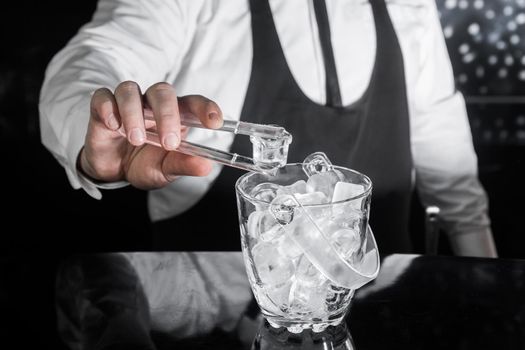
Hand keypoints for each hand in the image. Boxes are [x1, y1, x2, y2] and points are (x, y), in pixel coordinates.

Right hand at [79, 81, 222, 188]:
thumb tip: (205, 166)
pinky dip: (108, 108)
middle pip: (162, 91)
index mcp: (175, 116)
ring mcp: (127, 104)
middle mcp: (152, 105)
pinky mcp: (103, 109)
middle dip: (167, 114)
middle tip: (168, 142)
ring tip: (136, 139)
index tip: (215, 122)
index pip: (193, 103)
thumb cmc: (144, 164)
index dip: (205, 107)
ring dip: (134, 113)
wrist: (114, 172)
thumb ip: (184, 165)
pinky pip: (103, 96)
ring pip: (130, 90)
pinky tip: (114, 126)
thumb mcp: (166, 170)